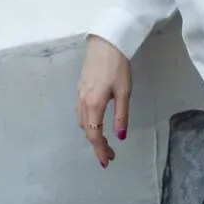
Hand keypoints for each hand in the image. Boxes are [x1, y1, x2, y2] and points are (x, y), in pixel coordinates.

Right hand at [77, 35, 131, 168]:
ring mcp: (79, 94)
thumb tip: (119, 136)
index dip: (100, 150)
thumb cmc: (118, 66)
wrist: (106, 41)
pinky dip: (86, 123)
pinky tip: (94, 123)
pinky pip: (79, 112)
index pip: (95, 134)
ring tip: (103, 142)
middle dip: (97, 145)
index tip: (108, 161)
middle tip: (109, 155)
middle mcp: (83, 102)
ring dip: (91, 135)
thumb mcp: (124, 93)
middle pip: (87, 131)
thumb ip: (121, 115)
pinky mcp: (80, 88)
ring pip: (81, 122)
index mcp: (94, 104)